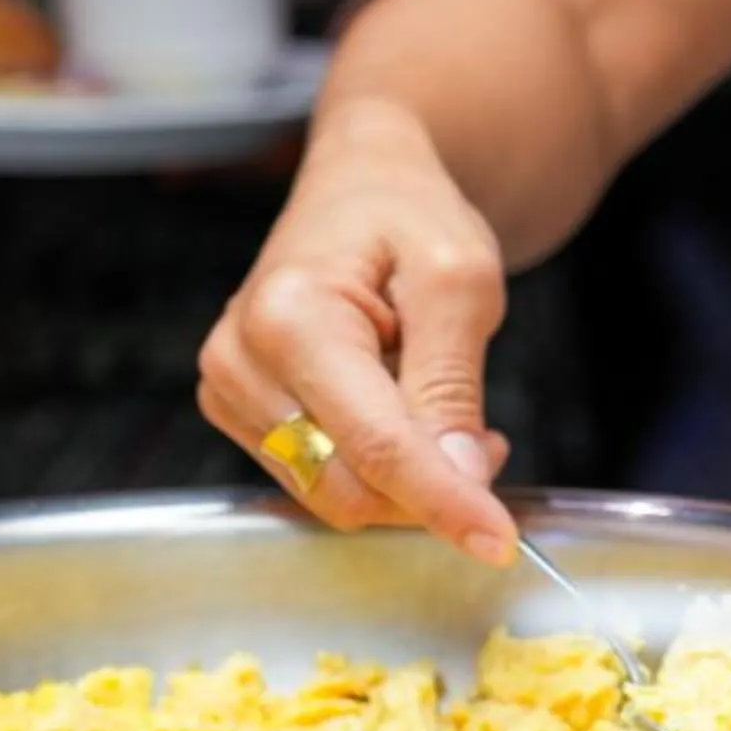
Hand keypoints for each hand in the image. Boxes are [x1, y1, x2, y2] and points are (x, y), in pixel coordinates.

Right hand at [198, 100, 520, 557]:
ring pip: (333, 494)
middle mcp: (239, 361)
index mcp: (289, 317)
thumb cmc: (410, 216)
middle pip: (347, 487)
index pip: (376, 446)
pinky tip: (406, 417)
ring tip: (445, 409)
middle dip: (430, 489)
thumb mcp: (461, 279)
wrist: (361, 186)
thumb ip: (454, 381)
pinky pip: (318, 479)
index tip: (500, 544)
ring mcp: (230, 392)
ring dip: (407, 479)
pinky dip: (377, 470)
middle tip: (487, 442)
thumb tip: (460, 478)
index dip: (443, 503)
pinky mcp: (240, 413)